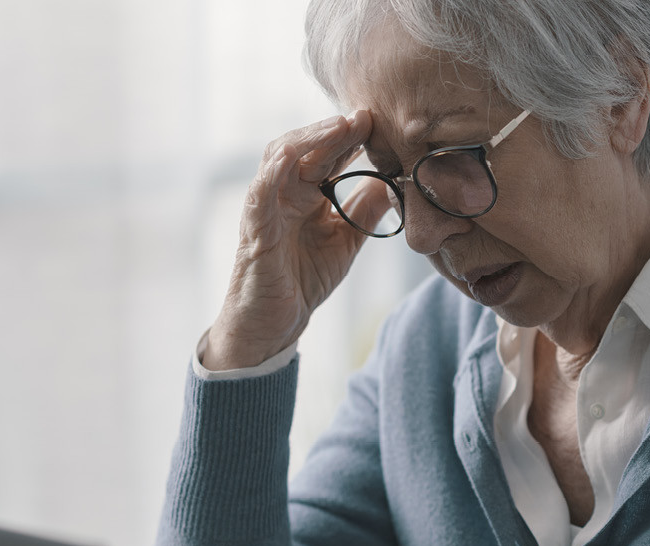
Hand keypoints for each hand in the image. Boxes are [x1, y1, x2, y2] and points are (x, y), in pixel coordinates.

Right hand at [204, 110, 386, 369]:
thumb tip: (395, 180)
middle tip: (366, 115)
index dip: (353, 137)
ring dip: (310, 139)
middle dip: (336, 130)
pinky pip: (259, 193)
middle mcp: (285, 192)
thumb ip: (364, 211)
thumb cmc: (302, 281)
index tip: (382, 122)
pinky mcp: (254, 228)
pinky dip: (274, 171)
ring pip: (281, 157)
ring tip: (340, 127)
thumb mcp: (345, 242)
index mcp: (307, 194)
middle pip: (308, 147)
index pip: (329, 155)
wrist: (273, 326)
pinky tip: (293, 155)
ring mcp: (267, 207)